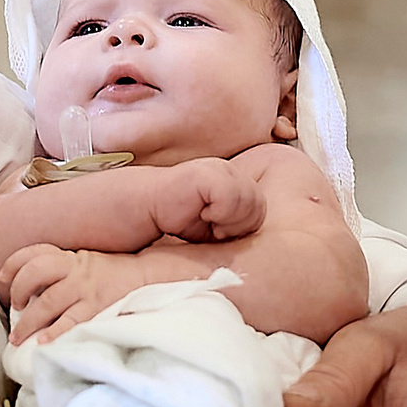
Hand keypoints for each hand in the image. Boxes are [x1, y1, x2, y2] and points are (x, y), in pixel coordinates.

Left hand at [2, 245, 139, 341]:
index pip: (36, 252)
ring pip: (47, 302)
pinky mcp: (96, 307)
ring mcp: (85, 288)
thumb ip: (63, 268)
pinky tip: (43, 343)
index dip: (14, 262)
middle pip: (35, 273)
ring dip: (28, 321)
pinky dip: (54, 332)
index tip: (2, 276)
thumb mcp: (87, 262)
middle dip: (18, 291)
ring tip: (18, 337)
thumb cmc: (114, 274)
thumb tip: (33, 290)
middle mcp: (75, 269)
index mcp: (71, 257)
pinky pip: (70, 320)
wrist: (147, 277)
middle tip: (15, 307)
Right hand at [150, 157, 265, 242]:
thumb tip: (256, 237)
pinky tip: (201, 213)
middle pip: (259, 205)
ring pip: (250, 201)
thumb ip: (237, 224)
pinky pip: (231, 198)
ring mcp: (220, 170)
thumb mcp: (214, 225)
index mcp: (234, 181)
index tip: (219, 232)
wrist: (145, 206)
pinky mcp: (208, 174)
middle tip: (214, 229)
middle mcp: (230, 172)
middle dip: (238, 225)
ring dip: (228, 220)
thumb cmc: (178, 217)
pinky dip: (219, 213)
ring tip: (206, 220)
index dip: (244, 226)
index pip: (260, 207)